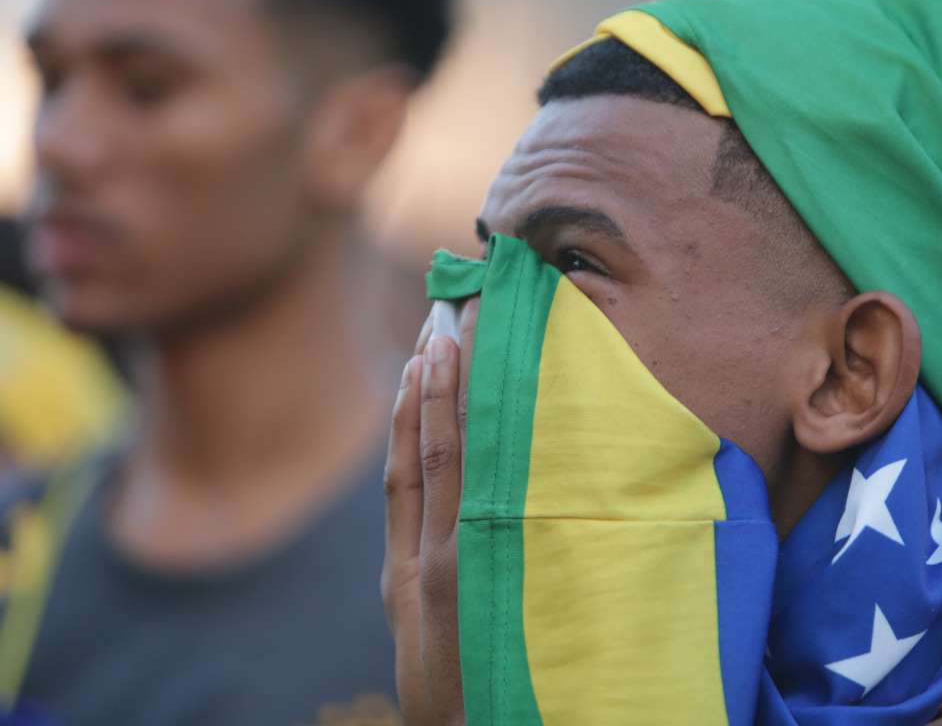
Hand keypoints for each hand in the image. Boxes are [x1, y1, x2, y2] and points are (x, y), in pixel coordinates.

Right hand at [382, 301, 476, 724]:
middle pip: (423, 448)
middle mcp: (422, 556)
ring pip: (448, 457)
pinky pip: (476, 484)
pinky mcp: (476, 568)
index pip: (401, 472)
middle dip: (433, 380)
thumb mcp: (425, 634)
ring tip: (455, 334)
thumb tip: (441, 520)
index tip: (419, 357)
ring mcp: (449, 558)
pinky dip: (470, 434)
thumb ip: (428, 576)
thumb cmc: (456, 694)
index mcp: (403, 573)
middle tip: (445, 315)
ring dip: (449, 392)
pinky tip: (478, 393)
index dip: (407, 411)